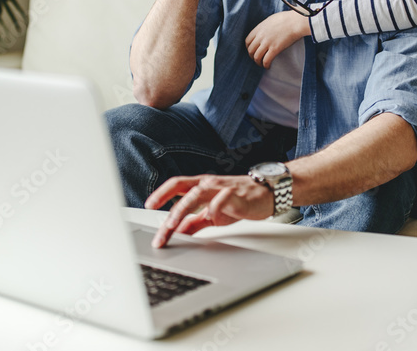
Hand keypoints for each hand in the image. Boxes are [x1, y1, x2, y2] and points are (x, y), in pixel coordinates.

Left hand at [144, 174, 274, 247]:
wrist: (268, 194)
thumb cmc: (239, 202)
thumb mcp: (212, 215)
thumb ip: (194, 222)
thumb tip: (175, 233)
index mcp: (202, 186)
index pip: (177, 185)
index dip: (162, 193)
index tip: (148, 204)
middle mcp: (209, 184)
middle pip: (183, 189)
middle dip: (168, 206)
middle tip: (160, 226)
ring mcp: (222, 188)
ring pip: (198, 193)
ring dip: (183, 209)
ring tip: (173, 224)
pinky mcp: (237, 195)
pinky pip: (223, 199)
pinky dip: (215, 207)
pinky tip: (210, 216)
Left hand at [246, 11, 310, 67]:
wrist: (295, 22)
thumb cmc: (286, 19)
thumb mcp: (270, 20)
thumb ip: (264, 27)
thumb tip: (264, 32)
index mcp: (259, 28)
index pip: (247, 41)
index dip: (249, 48)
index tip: (253, 50)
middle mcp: (260, 36)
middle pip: (250, 50)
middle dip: (252, 57)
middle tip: (257, 59)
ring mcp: (267, 43)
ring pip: (257, 57)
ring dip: (258, 62)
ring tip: (262, 64)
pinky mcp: (275, 49)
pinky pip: (266, 60)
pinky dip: (265, 65)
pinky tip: (268, 66)